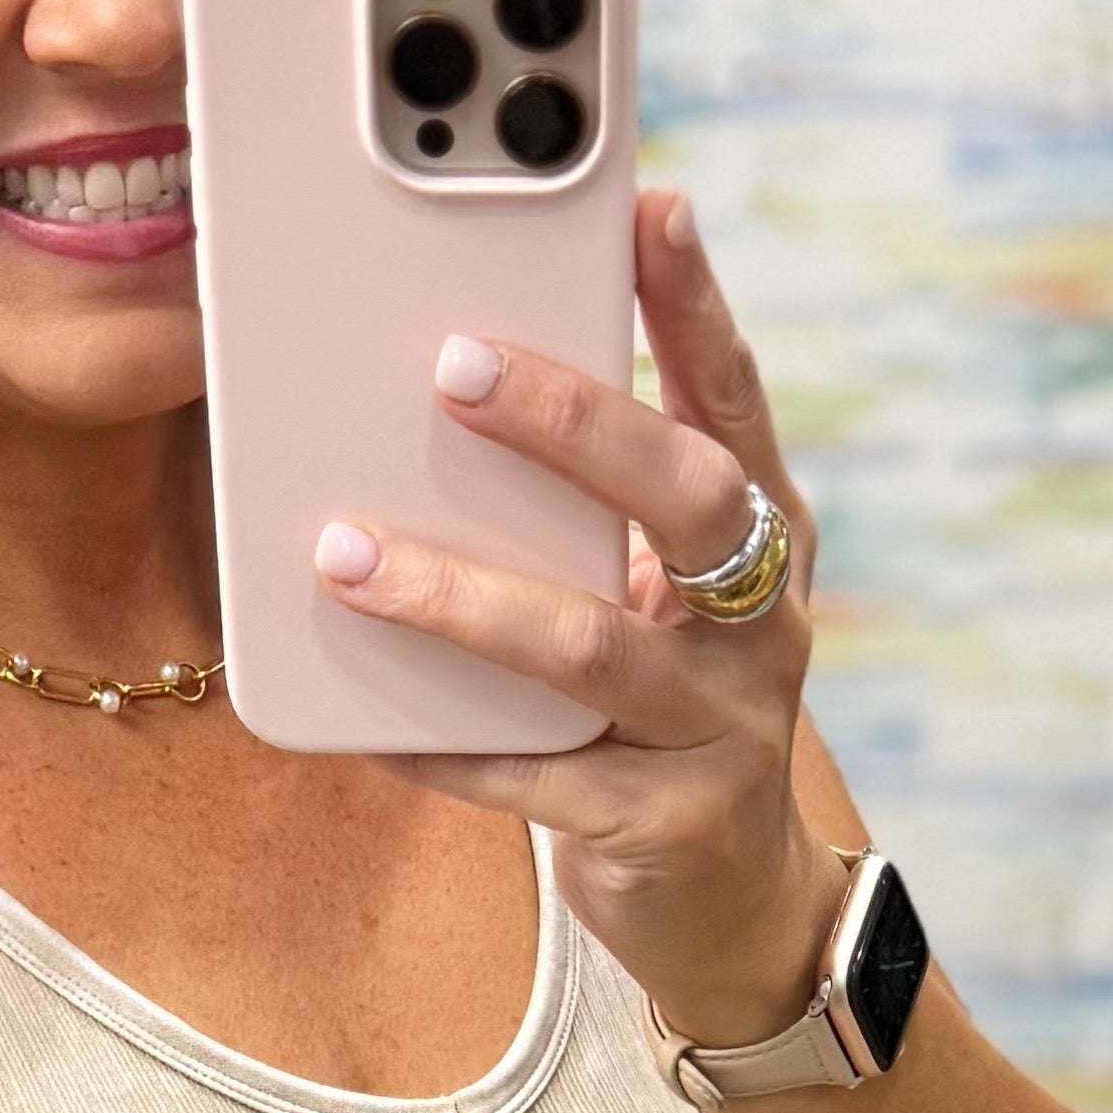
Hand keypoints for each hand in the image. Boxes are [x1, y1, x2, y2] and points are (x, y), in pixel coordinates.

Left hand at [310, 187, 847, 1042]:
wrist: (728, 908)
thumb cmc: (663, 714)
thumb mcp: (657, 602)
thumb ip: (593, 516)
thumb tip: (442, 399)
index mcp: (769, 541)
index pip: (736, 401)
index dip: (698, 305)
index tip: (650, 205)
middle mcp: (765, 623)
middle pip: (688, 498)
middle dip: (574, 422)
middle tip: (452, 365)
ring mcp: (724, 729)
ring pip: (589, 645)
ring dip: (458, 594)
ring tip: (344, 553)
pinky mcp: (666, 826)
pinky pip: (535, 778)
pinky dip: (442, 745)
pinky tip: (364, 721)